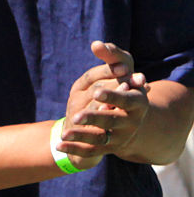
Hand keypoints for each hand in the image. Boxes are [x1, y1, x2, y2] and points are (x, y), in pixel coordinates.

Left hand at [57, 41, 149, 167]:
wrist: (130, 121)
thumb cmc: (122, 89)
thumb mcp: (121, 72)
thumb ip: (112, 57)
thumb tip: (97, 44)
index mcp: (138, 102)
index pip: (126, 100)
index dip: (112, 96)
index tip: (96, 92)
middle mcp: (132, 121)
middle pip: (112, 120)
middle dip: (94, 118)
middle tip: (77, 116)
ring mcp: (120, 137)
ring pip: (100, 138)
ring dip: (81, 135)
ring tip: (64, 132)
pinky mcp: (108, 149)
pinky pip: (90, 152)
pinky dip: (74, 150)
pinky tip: (58, 146)